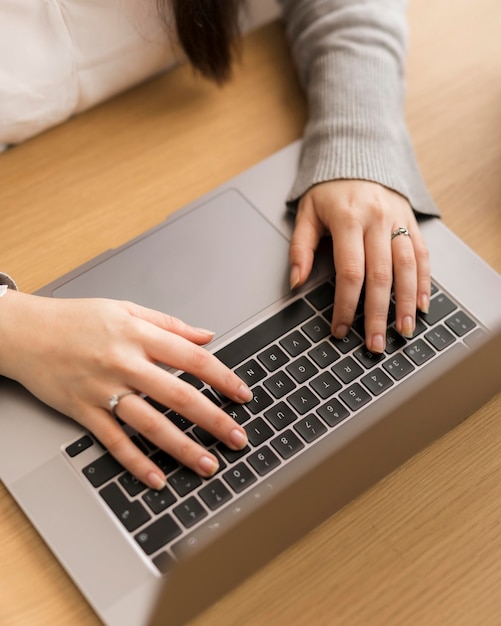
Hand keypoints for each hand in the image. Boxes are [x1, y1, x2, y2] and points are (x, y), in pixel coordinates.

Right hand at [0, 291, 251, 488]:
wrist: (25, 333)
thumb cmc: (75, 319)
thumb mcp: (125, 309)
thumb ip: (169, 324)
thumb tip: (206, 336)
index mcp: (139, 335)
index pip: (193, 358)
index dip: (223, 377)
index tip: (243, 394)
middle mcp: (124, 363)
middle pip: (179, 395)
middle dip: (214, 419)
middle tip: (238, 438)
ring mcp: (103, 390)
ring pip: (151, 424)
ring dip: (183, 448)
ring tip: (208, 464)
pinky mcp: (83, 411)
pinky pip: (114, 442)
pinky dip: (136, 462)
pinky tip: (156, 478)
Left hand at [288, 180, 430, 352]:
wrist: (358, 156)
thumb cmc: (329, 190)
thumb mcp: (307, 213)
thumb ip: (300, 248)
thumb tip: (296, 283)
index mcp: (348, 219)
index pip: (350, 271)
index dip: (346, 305)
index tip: (341, 329)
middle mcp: (377, 220)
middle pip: (381, 276)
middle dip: (378, 314)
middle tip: (376, 344)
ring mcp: (398, 221)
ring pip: (407, 267)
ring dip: (406, 303)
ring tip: (403, 331)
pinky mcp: (411, 222)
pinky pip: (421, 255)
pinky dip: (423, 282)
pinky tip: (421, 305)